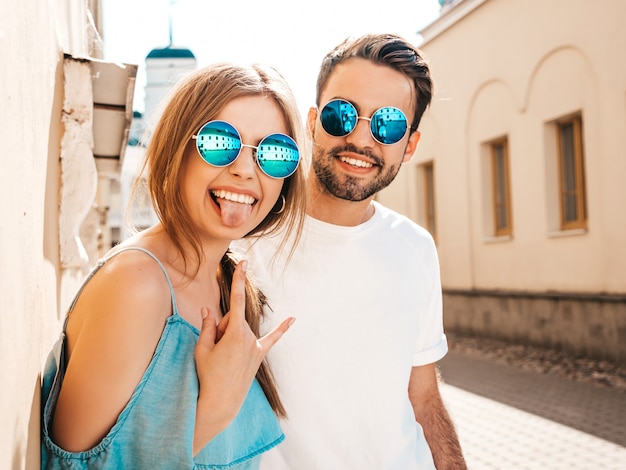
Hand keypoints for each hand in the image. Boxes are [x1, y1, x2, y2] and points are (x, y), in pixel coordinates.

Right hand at [192, 260, 293, 451]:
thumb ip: (207, 326)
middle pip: (232, 320)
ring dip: (228, 339)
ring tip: (221, 360)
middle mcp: (248, 338)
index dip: (240, 279)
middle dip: (220, 329)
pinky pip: (271, 340)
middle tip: (212, 351)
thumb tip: (209, 309)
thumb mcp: (201, 349)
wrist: (219, 402)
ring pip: (240, 330)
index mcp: (234, 333)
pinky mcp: (258, 356)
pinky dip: (282, 329)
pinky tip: (293, 319)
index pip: (237, 300)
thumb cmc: (207, 375)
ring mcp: (255, 347)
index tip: (244, 262)